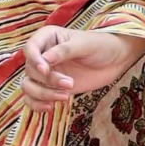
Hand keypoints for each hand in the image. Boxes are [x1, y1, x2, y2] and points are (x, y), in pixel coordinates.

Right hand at [20, 24, 144, 110]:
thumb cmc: (101, 46)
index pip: (30, 48)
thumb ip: (64, 51)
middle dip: (48, 80)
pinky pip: (33, 98)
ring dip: (43, 94)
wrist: (115, 61)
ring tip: (65, 96)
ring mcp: (46, 73)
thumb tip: (44, 60)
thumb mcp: (85, 45)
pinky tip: (50, 107)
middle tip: (70, 84)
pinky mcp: (51, 88)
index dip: (34, 60)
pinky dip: (37, 105)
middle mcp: (43, 55)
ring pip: (29, 86)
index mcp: (48, 38)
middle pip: (30, 70)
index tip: (45, 69)